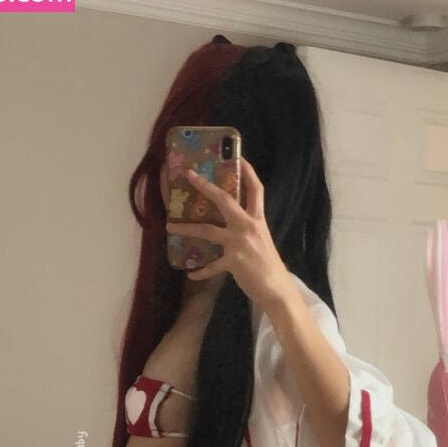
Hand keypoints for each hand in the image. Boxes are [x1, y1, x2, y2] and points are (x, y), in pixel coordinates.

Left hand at [165, 156, 289, 313]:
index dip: (248, 172)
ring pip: (208, 230)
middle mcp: (249, 226)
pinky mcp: (234, 261)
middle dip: (205, 186)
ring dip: (187, 228)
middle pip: (225, 200)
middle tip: (189, 176)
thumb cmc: (268, 265)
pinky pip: (211, 266)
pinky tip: (191, 274)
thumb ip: (248, 229)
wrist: (277, 288)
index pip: (256, 189)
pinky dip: (201, 271)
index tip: (239, 157)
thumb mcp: (262, 240)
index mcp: (258, 219)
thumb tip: (232, 223)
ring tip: (170, 227)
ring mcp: (240, 243)